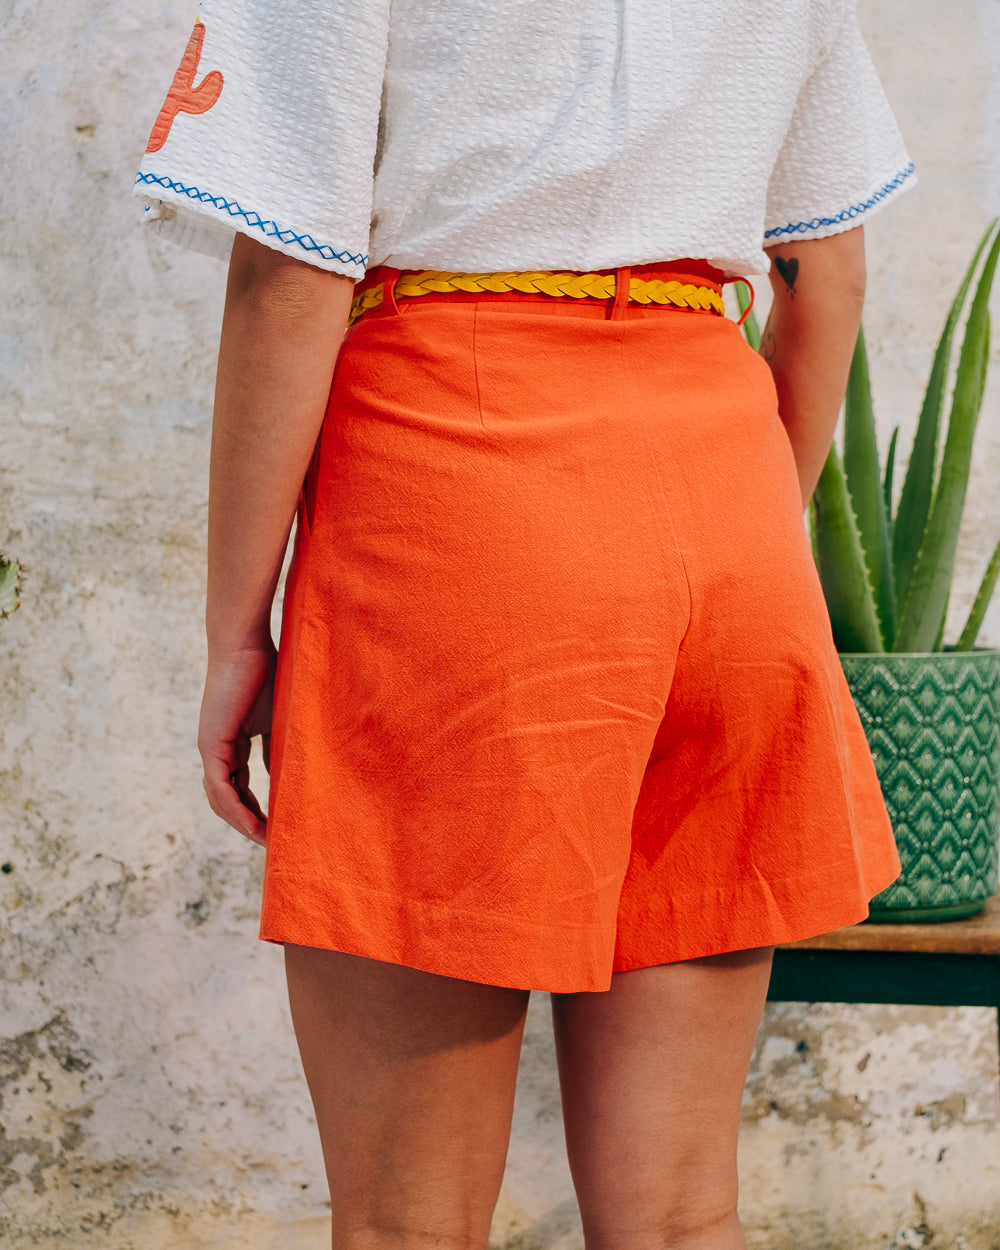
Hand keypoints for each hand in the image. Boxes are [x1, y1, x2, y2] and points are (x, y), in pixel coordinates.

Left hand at [198, 641, 276, 845]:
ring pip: (221, 799)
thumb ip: (279, 744)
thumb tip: (292, 772)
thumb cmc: (266, 668)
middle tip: (272, 843)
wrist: (244, 643)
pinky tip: (254, 824)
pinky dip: (237, 809)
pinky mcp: (212, 743)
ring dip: (242, 823)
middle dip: (248, 823)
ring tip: (266, 840)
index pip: (239, 786)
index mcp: (230, 742)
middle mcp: (215, 749)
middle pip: (226, 799)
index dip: (255, 809)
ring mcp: (210, 747)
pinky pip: (222, 787)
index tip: (276, 828)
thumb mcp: (277, 716)